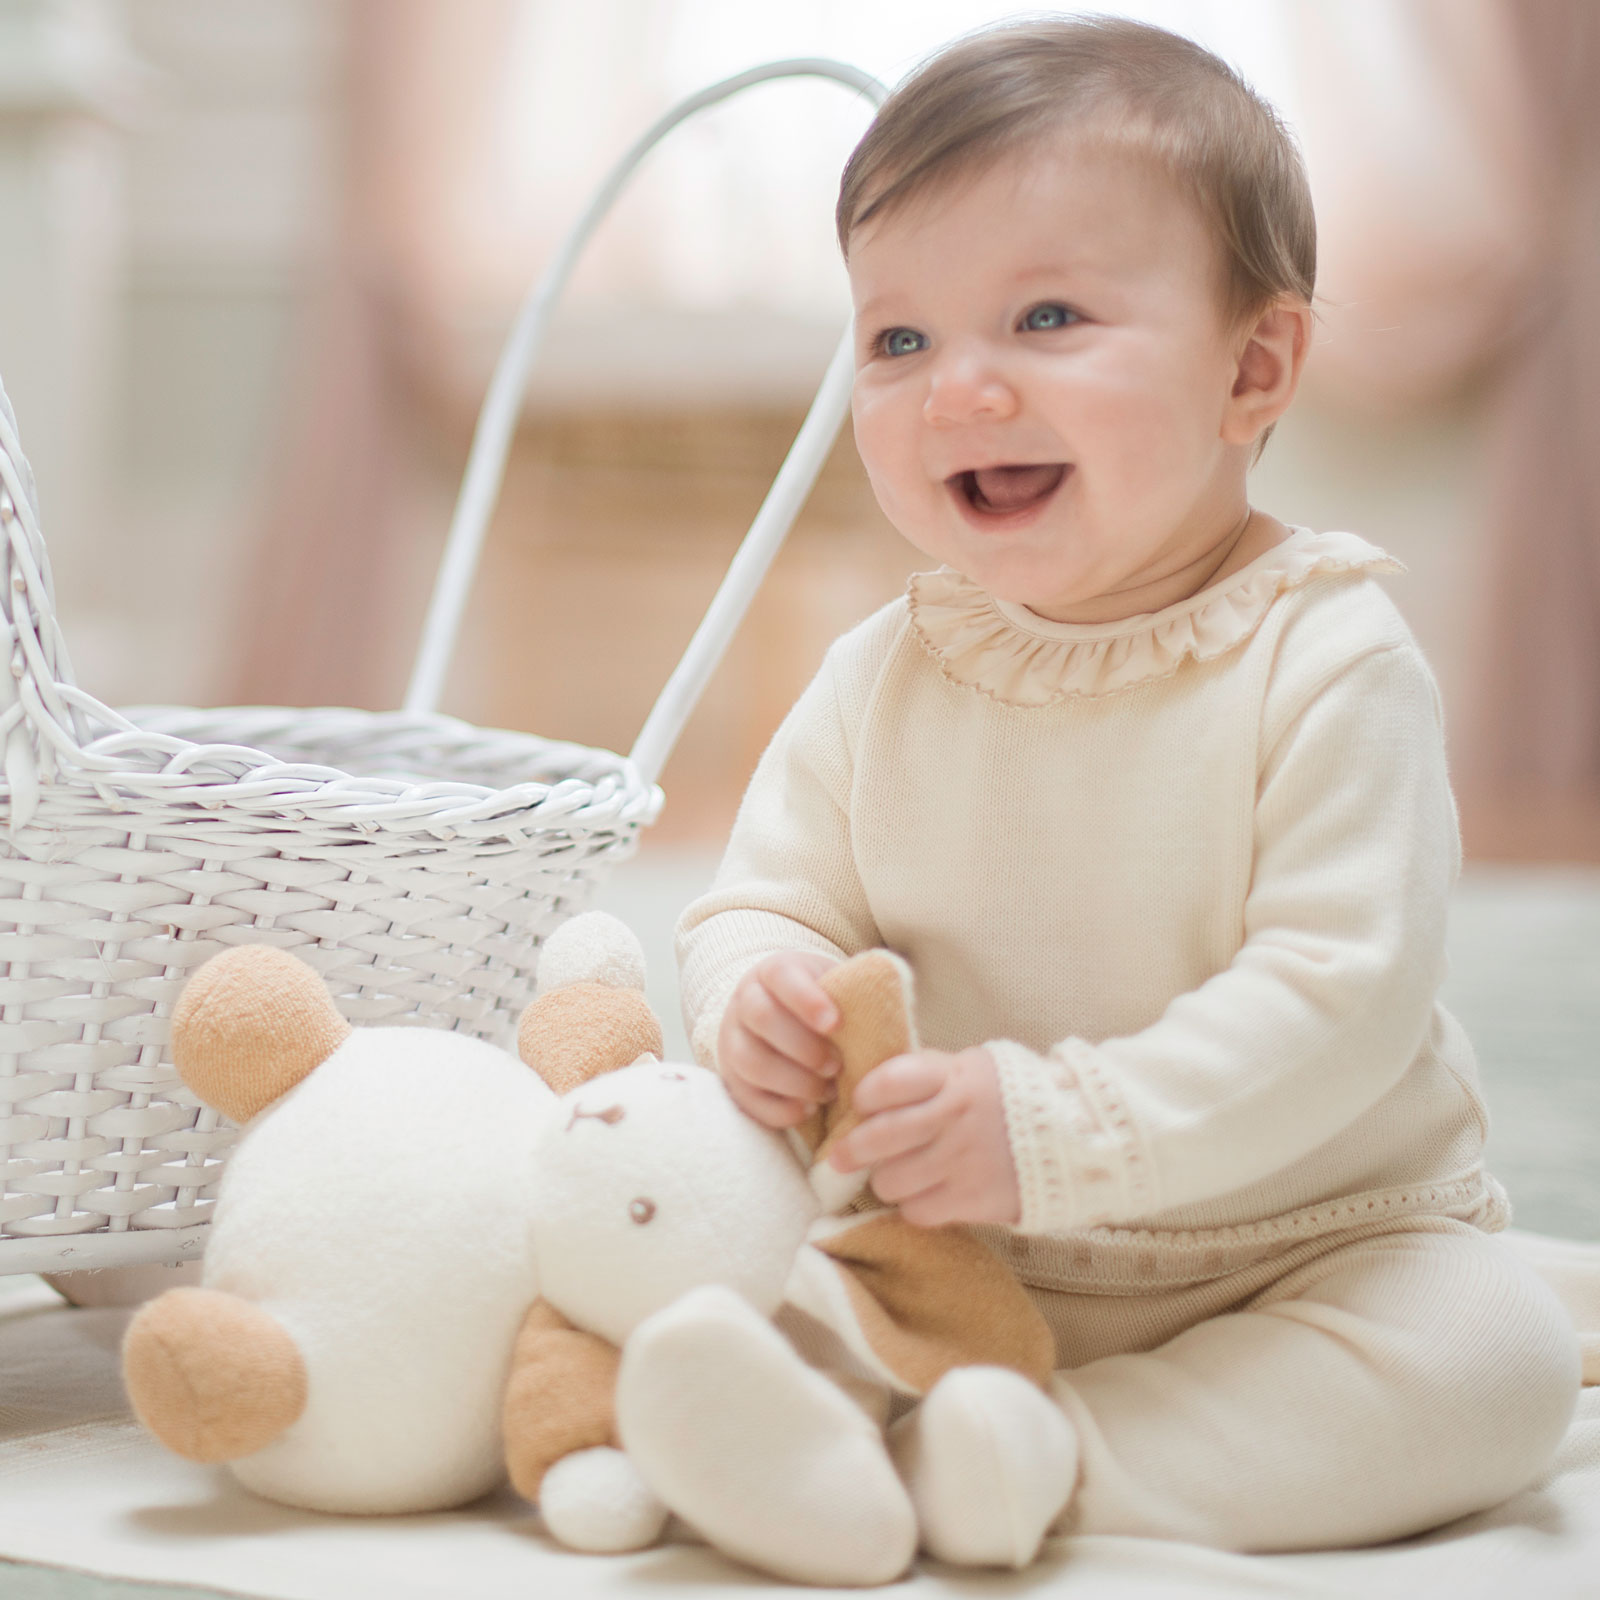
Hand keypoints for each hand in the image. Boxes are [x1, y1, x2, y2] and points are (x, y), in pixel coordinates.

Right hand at [718, 951, 841, 1128]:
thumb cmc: (824, 1003)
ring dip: (793, 1082)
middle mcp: (745, 1001)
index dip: (806, 999)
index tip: (835, 1024)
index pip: (781, 975)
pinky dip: (778, 1110)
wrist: (784, 1016)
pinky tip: (808, 1110)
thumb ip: (857, 994)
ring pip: (750, 1062)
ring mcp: (731, 1041)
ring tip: (826, 1092)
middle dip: (803, 1047)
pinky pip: (746, 1098)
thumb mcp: (837, 986)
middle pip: (762, 1018)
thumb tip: (893, 1013)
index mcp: (773, 971)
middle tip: (836, 1066)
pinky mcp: (731, 1078)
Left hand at [828, 1047, 1018, 1226]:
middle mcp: (955, 1116)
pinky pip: (916, 1211)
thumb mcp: (971, 1070)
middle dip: (851, 1149)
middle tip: (842, 1156)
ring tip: (898, 1175)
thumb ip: (926, 1076)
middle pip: (880, 1136)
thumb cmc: (1008, 1099)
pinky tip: (927, 1194)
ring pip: (891, 1180)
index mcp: (953, 1077)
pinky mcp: (972, 1199)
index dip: (866, 1096)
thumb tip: (869, 1095)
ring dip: (886, 1180)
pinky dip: (914, 1205)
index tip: (862, 1105)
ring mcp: (963, 1160)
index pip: (888, 1083)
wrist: (1074, 1136)